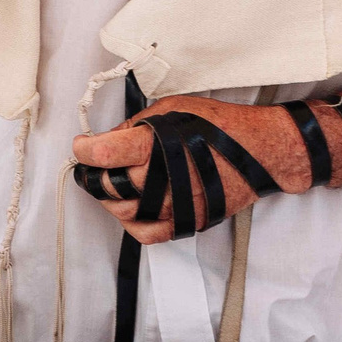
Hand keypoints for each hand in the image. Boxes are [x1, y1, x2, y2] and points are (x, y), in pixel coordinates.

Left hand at [72, 95, 312, 244]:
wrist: (260, 152)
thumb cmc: (219, 126)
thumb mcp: (171, 108)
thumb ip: (135, 125)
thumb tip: (106, 139)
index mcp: (155, 146)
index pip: (102, 155)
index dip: (84, 150)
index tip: (82, 146)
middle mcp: (162, 179)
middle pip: (108, 186)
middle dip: (94, 174)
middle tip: (95, 165)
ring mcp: (175, 205)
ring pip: (122, 212)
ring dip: (110, 198)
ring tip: (114, 183)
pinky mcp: (186, 222)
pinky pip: (146, 233)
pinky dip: (131, 222)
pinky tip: (131, 205)